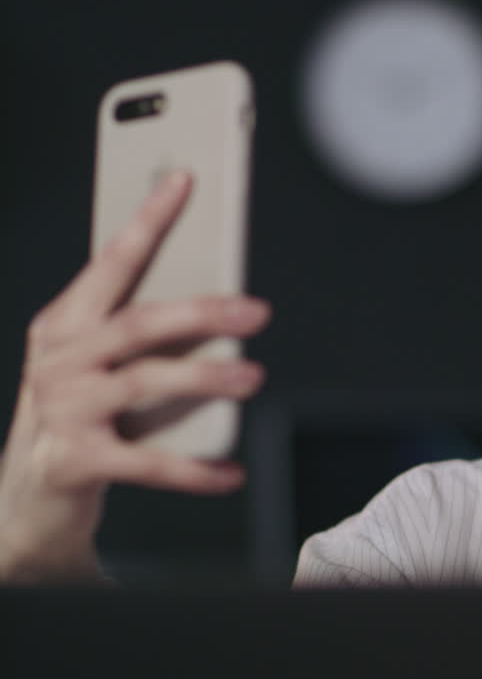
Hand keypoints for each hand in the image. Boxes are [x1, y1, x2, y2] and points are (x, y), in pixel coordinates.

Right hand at [0, 171, 271, 581]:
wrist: (27, 498)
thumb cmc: (78, 416)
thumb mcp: (98, 365)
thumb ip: (142, 332)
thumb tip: (222, 306)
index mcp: (65, 324)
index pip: (113, 260)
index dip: (149, 219)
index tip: (184, 180)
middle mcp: (59, 360)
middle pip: (137, 323)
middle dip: (200, 313)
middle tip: (257, 312)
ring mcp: (62, 410)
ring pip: (144, 382)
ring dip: (204, 378)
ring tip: (252, 375)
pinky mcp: (74, 462)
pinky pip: (148, 463)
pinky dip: (194, 469)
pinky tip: (230, 471)